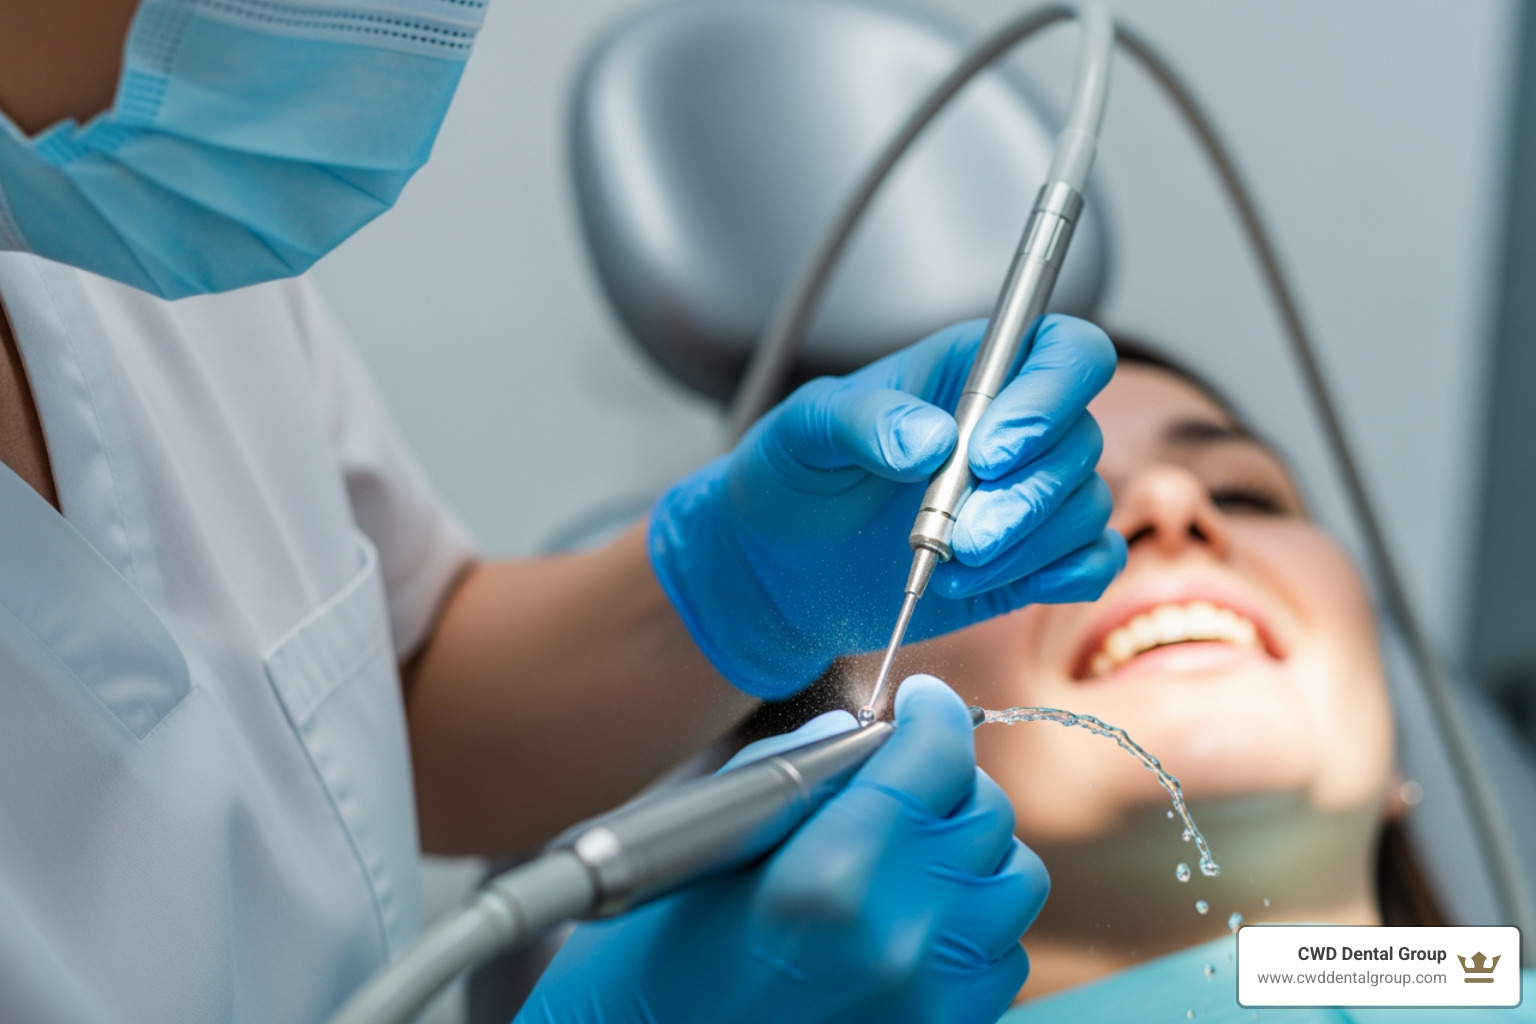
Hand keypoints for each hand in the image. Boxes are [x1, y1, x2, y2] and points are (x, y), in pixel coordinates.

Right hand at [514, 675, 1048, 1023]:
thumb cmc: (651, 967)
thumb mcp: (706, 851)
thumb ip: (794, 776)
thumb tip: (857, 737)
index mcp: (834, 875)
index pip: (935, 759)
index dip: (933, 715)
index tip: (921, 703)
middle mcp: (902, 939)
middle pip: (986, 816)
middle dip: (948, 781)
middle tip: (903, 777)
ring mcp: (931, 1000)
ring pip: (1013, 885)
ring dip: (970, 854)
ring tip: (912, 852)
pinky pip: (1001, 958)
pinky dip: (972, 926)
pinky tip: (912, 922)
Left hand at [650, 315, 1124, 696]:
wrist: (779, 567)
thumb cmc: (793, 478)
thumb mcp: (803, 431)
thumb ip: (863, 420)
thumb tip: (932, 438)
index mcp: (971, 371)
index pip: (1066, 351)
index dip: (1048, 398)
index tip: (986, 455)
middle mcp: (1016, 425)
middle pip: (1080, 440)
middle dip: (1023, 499)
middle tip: (958, 536)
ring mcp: (1027, 493)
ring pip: (1086, 505)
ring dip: (1026, 545)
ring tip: (949, 565)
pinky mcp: (1032, 557)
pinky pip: (1095, 560)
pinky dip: (1059, 576)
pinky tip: (985, 582)